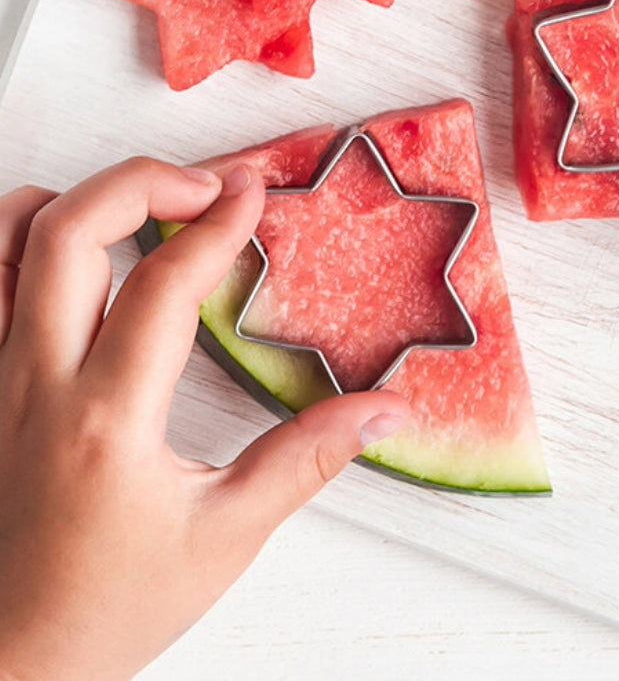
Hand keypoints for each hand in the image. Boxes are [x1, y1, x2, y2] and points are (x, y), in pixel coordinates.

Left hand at [0, 159, 409, 680]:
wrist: (13, 660)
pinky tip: (73, 248)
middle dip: (144, 181)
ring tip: (139, 205)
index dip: (220, 223)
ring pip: (2, 239)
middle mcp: (34, 384)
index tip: (255, 191)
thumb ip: (310, 458)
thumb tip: (386, 410)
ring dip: (74, 200)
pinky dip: (18, 237)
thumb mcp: (228, 536)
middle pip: (68, 230)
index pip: (164, 283)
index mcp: (108, 418)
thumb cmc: (111, 606)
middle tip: (205, 188)